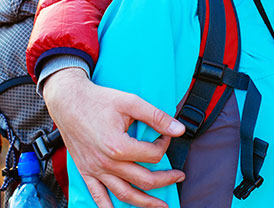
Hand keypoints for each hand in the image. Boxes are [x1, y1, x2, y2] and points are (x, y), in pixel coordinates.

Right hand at [43, 68, 185, 207]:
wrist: (69, 101)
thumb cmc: (99, 100)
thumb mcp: (132, 102)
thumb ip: (157, 117)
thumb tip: (179, 129)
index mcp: (118, 146)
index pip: (153, 155)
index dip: (165, 144)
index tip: (165, 134)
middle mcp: (106, 163)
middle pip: (143, 180)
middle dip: (165, 180)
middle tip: (179, 176)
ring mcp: (95, 170)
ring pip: (123, 195)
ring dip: (144, 202)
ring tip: (160, 205)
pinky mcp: (85, 172)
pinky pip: (97, 197)